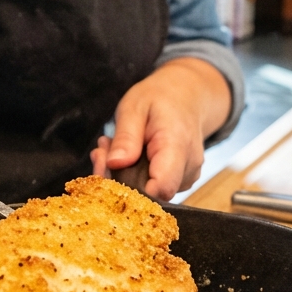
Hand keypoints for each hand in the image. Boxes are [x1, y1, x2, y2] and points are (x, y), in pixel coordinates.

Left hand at [90, 58, 231, 202]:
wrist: (186, 97)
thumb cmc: (160, 99)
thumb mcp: (135, 107)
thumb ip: (126, 137)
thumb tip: (114, 164)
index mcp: (177, 145)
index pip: (161, 187)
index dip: (131, 190)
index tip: (108, 167)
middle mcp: (188, 167)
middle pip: (150, 194)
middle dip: (118, 178)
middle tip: (103, 149)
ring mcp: (187, 177)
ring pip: (149, 193)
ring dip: (123, 175)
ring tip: (114, 145)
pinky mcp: (180, 182)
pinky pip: (153, 187)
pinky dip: (134, 175)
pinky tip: (127, 154)